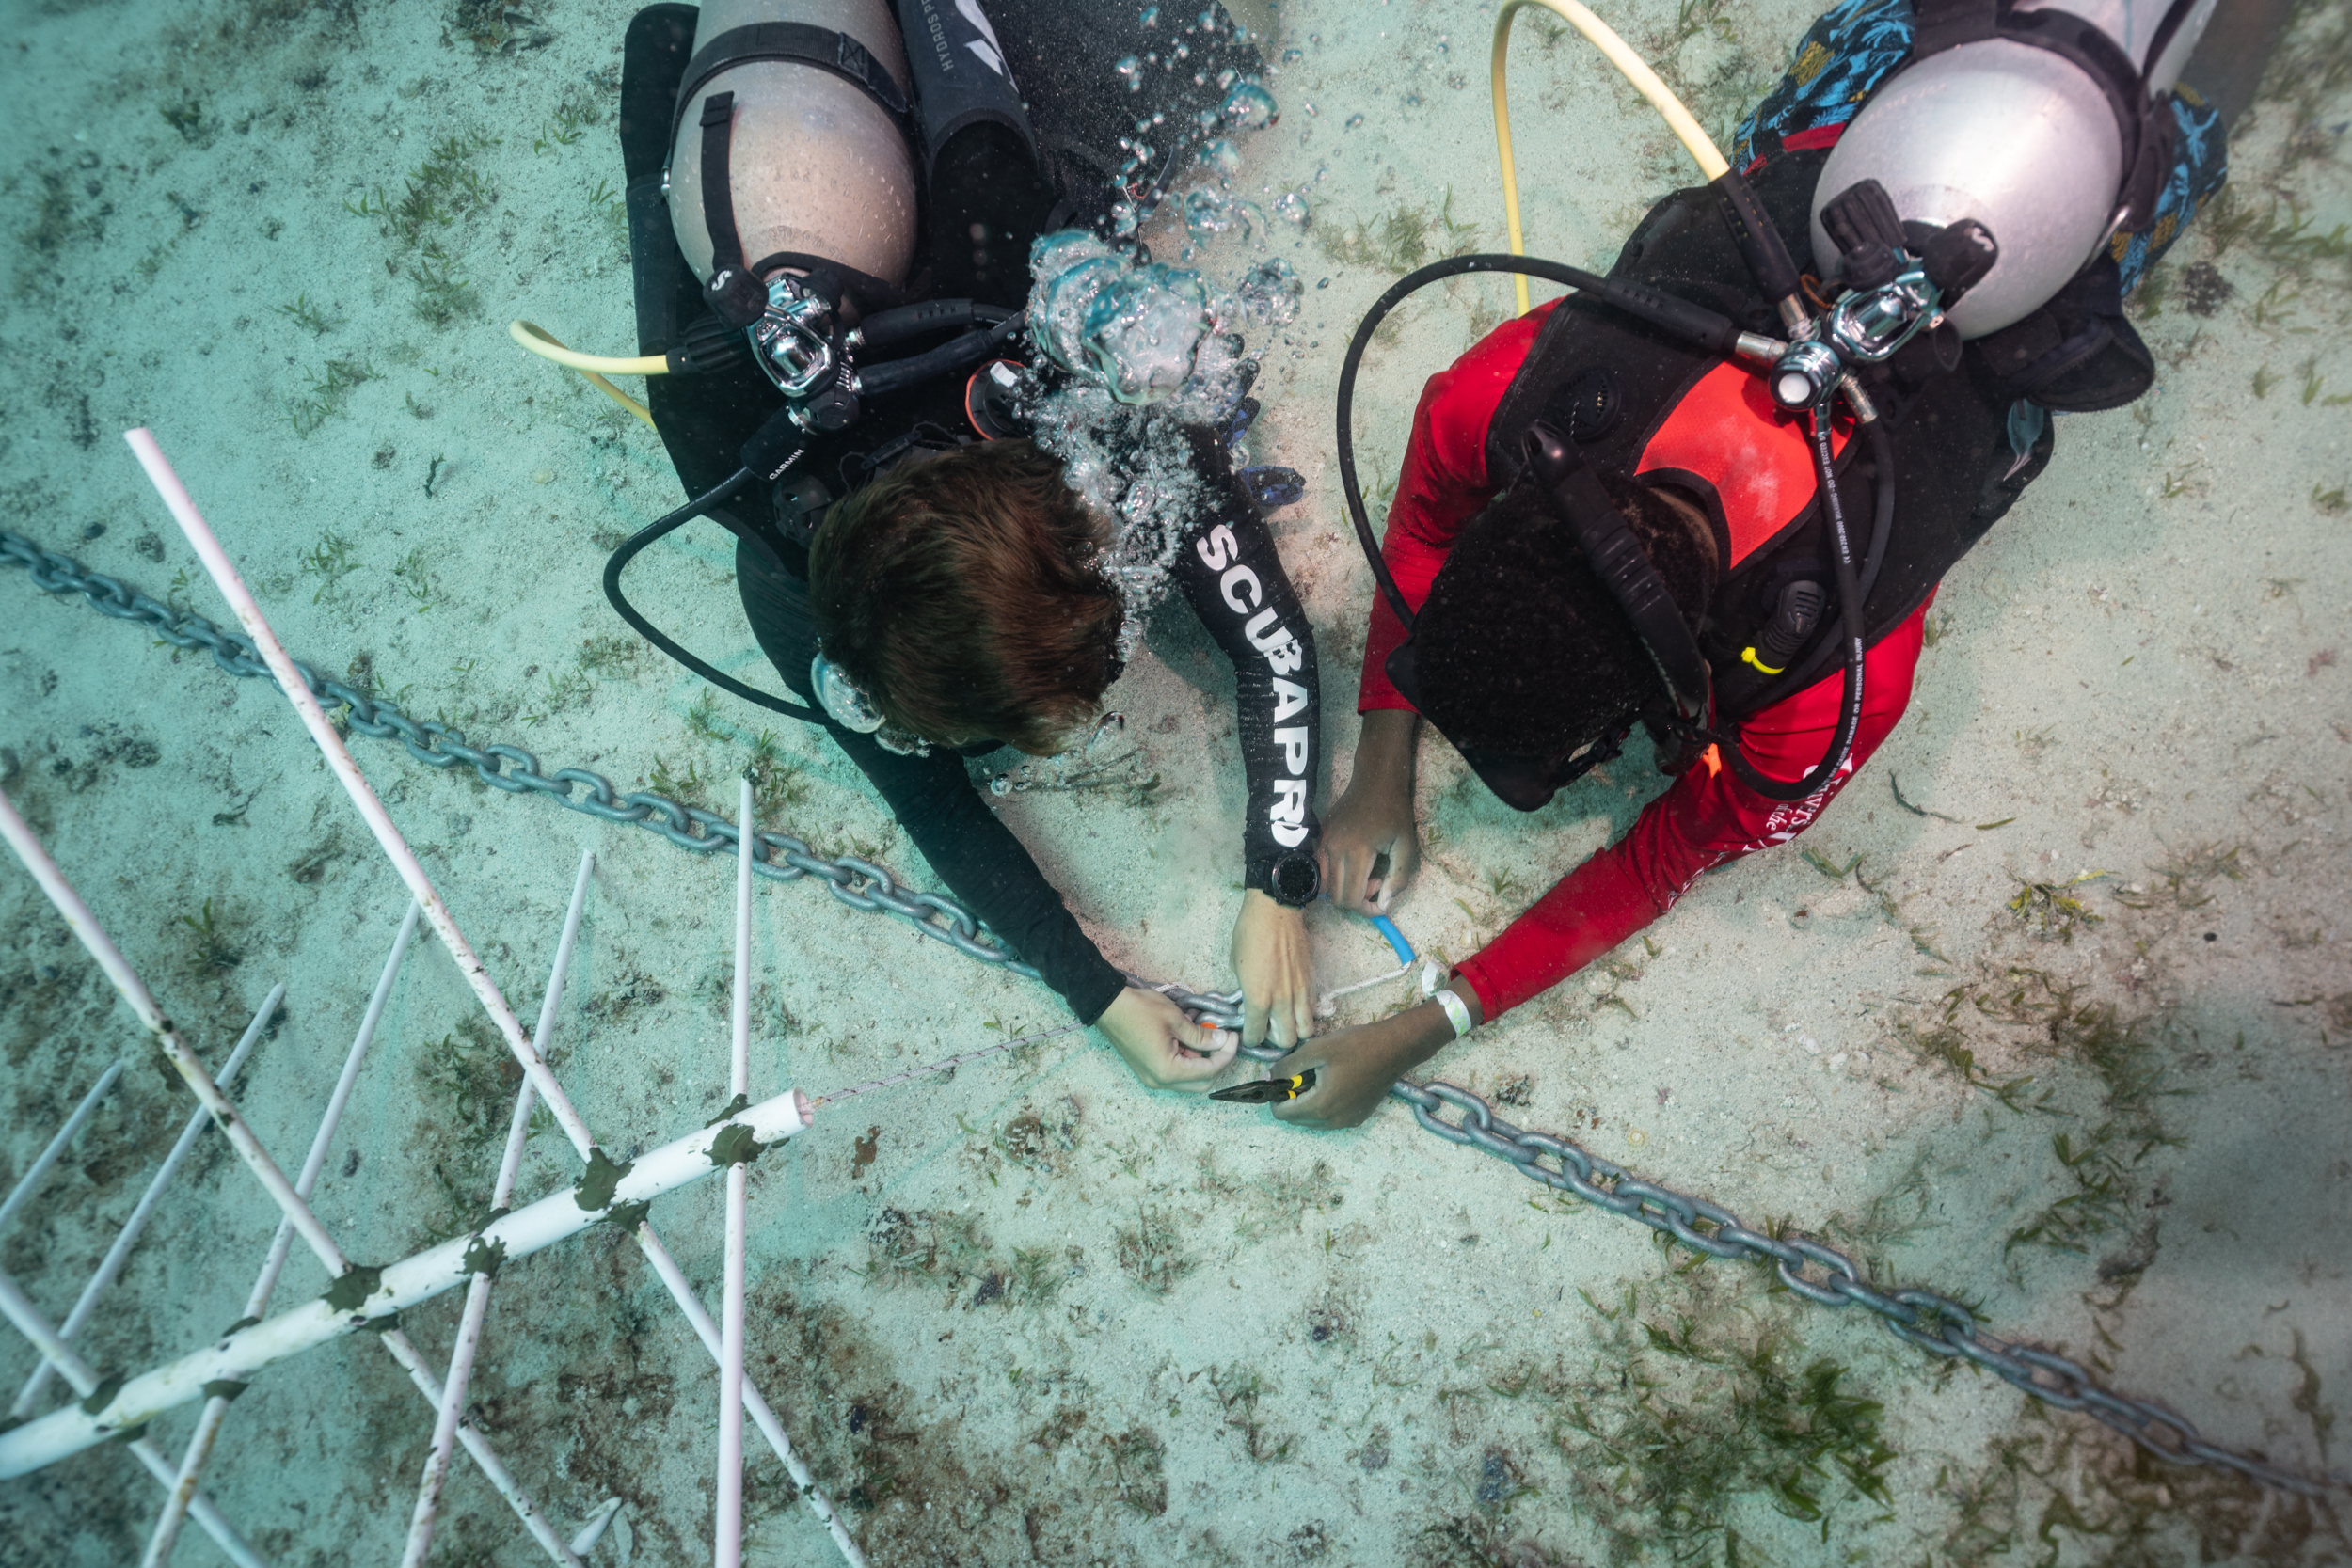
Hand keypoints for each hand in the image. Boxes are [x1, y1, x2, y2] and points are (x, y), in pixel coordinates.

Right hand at [1095, 986, 1236, 1092]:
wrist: (1108, 1006)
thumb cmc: (1139, 1010)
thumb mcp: (1176, 1019)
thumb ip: (1201, 1035)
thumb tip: (1221, 1040)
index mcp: (1168, 1071)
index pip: (1209, 1070)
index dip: (1226, 1054)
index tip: (1233, 1037)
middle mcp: (1160, 1081)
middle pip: (1201, 1082)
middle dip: (1217, 1061)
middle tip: (1224, 1039)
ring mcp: (1153, 1078)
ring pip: (1189, 1079)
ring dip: (1202, 1060)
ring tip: (1203, 1034)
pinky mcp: (1148, 1071)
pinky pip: (1176, 1073)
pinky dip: (1188, 1059)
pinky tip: (1188, 1038)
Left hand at [1232, 889, 1313, 1049]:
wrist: (1275, 911)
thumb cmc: (1250, 933)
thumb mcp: (1236, 965)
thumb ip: (1244, 991)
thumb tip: (1249, 1003)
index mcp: (1257, 999)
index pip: (1255, 1037)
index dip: (1250, 1038)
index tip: (1249, 1033)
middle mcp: (1281, 1001)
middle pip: (1286, 1041)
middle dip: (1275, 1040)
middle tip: (1269, 1029)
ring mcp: (1300, 992)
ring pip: (1306, 1030)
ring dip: (1295, 1030)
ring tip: (1286, 1021)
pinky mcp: (1312, 982)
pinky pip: (1312, 1009)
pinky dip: (1305, 1014)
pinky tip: (1296, 1005)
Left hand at [1270, 980, 1481, 1129]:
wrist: (1394, 1049)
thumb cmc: (1355, 1046)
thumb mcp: (1316, 1050)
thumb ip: (1288, 1067)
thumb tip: (1268, 1079)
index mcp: (1320, 1106)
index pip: (1282, 1114)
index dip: (1275, 1096)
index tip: (1282, 1078)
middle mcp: (1333, 1121)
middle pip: (1296, 1119)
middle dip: (1292, 1100)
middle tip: (1301, 1073)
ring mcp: (1347, 1122)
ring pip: (1313, 1120)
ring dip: (1307, 1103)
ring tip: (1318, 1076)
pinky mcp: (1358, 1118)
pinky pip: (1330, 1118)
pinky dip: (1324, 1105)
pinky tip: (1333, 1082)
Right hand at [1319, 709, 1421, 915]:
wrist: (1375, 780)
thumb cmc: (1395, 811)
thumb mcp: (1407, 845)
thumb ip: (1398, 878)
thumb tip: (1384, 905)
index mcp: (1356, 851)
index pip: (1351, 899)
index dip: (1367, 910)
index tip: (1381, 902)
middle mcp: (1333, 849)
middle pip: (1335, 898)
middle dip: (1357, 901)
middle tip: (1376, 883)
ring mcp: (1323, 843)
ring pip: (1325, 887)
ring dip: (1345, 889)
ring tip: (1366, 873)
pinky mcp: (1320, 838)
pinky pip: (1322, 870)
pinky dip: (1337, 877)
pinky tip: (1355, 864)